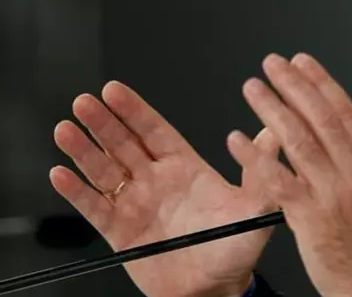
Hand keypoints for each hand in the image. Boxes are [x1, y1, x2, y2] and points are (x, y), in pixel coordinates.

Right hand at [49, 82, 278, 296]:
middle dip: (103, 122)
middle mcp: (156, 181)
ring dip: (84, 150)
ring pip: (104, 170)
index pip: (155, 131)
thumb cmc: (237, 247)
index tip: (115, 90)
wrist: (216, 288)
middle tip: (85, 102)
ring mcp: (135, 204)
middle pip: (123, 144)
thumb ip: (261, 170)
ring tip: (66, 130)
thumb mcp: (256, 206)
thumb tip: (275, 133)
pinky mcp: (120, 232)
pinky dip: (76, 192)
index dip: (134, 110)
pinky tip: (61, 174)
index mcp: (185, 168)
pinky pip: (94, 208)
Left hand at [227, 53, 351, 296]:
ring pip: (299, 142)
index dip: (323, 85)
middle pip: (320, 119)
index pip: (346, 114)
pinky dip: (255, 159)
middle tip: (273, 64)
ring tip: (253, 88)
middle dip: (295, 86)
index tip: (304, 64)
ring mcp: (330, 193)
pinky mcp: (309, 217)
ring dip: (272, 111)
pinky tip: (236, 140)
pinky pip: (277, 182)